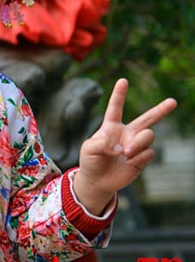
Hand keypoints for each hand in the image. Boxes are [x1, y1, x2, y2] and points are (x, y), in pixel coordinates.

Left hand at [75, 78, 176, 212]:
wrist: (97, 181)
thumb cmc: (90, 161)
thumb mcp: (89, 148)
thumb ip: (102, 142)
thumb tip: (121, 146)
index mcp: (111, 127)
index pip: (115, 108)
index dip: (119, 94)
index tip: (123, 80)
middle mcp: (126, 133)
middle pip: (147, 119)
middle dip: (161, 110)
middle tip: (173, 102)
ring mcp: (136, 145)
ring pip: (148, 135)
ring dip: (138, 144)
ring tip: (125, 154)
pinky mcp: (142, 158)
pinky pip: (148, 152)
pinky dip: (139, 157)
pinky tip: (129, 162)